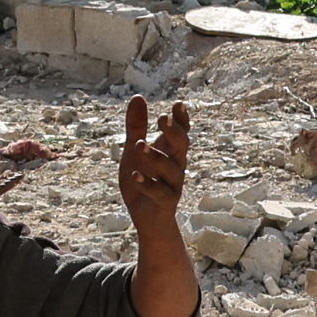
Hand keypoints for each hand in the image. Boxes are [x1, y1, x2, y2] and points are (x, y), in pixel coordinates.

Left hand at [120, 97, 201, 316]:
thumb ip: (135, 127)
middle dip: (174, 133)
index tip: (178, 104)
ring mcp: (172, 186)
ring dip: (155, 158)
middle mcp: (176, 168)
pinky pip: (160, 194)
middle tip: (162, 119)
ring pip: (171, 170)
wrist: (146, 220)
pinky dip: (147, 184)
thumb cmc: (143, 182)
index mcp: (169, 153)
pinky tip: (134, 175)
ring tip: (138, 145)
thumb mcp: (133, 152)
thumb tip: (139, 97)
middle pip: (182, 148)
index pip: (180, 134)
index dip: (181, 120)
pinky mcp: (165, 204)